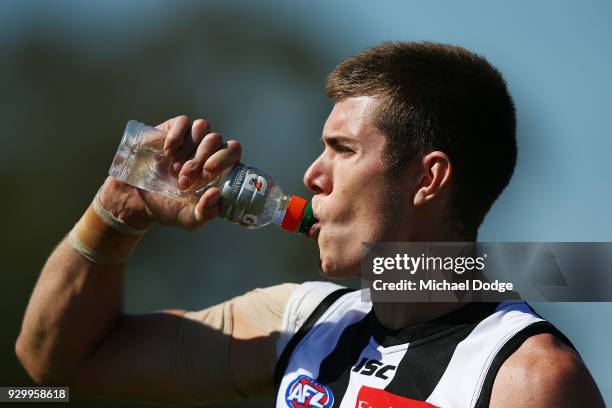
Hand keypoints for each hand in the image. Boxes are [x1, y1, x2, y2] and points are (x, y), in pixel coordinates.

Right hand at [98, 115, 241, 229]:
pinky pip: (183, 122)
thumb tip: (216, 193)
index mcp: (219, 168)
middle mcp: (208, 150)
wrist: (139, 200)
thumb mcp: (189, 219)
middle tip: (184, 180)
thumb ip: (206, 212)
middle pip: (216, 140)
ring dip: (188, 151)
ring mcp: (192, 138)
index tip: (206, 175)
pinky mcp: (174, 129)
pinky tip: (167, 154)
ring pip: (202, 127)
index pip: (233, 151)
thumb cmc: (170, 208)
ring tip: (174, 170)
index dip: (223, 159)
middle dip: (199, 160)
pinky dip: (176, 137)